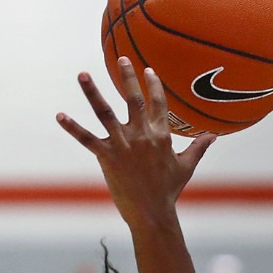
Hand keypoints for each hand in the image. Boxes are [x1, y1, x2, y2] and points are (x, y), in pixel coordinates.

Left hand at [56, 57, 214, 227]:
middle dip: (128, 77)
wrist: (152, 213)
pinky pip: (87, 139)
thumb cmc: (169, 190)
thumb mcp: (186, 167)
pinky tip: (59, 115)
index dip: (153, 86)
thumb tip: (214, 136)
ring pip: (105, 113)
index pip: (159, 104)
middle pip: (134, 100)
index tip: (148, 70)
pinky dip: (73, 127)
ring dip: (92, 93)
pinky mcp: (107, 157)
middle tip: (122, 58)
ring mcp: (123, 145)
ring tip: (82, 74)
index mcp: (162, 137)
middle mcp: (142, 137)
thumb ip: (199, 148)